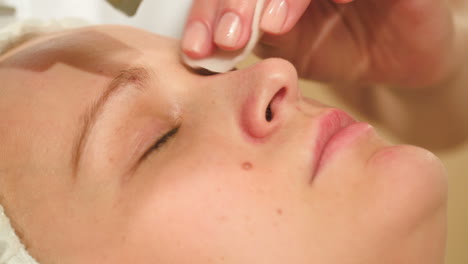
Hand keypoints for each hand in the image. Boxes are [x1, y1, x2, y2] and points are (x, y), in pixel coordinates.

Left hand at [182, 0, 458, 87]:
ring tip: (271, 27)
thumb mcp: (285, 52)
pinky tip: (341, 3)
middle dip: (235, 3)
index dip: (208, 12)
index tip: (197, 47)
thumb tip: (204, 48)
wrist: (398, 57)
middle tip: (227, 38)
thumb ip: (249, 42)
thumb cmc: (338, 49)